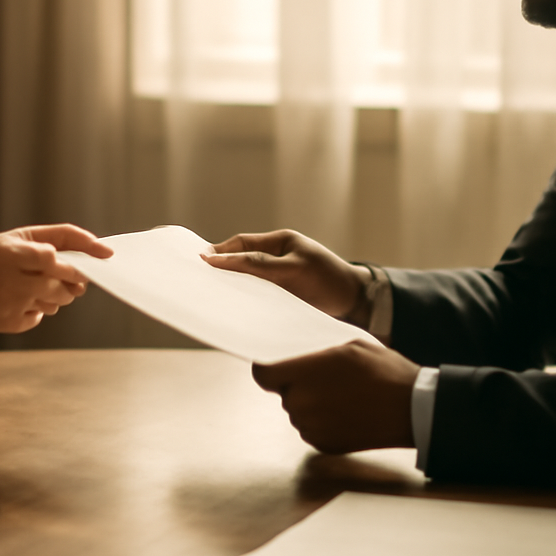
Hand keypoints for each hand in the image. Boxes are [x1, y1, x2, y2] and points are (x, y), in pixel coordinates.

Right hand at [0, 224, 112, 348]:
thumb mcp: (0, 242)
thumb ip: (39, 246)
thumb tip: (79, 262)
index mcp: (11, 250)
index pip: (60, 252)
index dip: (87, 251)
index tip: (106, 254)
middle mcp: (15, 277)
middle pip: (67, 278)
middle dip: (75, 277)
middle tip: (73, 276)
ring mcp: (13, 303)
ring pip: (59, 300)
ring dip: (57, 294)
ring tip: (30, 286)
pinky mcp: (11, 323)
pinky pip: (40, 316)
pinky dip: (35, 309)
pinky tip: (13, 302)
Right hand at [203, 230, 373, 325]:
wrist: (359, 306)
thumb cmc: (329, 281)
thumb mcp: (293, 269)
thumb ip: (258, 265)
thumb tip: (222, 261)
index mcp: (279, 243)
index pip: (242, 244)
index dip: (220, 253)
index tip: (198, 262)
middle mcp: (276, 259)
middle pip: (240, 261)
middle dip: (220, 270)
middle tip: (196, 281)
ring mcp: (279, 279)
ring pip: (247, 281)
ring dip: (231, 289)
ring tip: (210, 298)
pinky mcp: (282, 299)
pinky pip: (257, 298)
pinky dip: (244, 303)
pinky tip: (234, 312)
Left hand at [252, 341, 418, 452]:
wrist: (414, 409)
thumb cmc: (384, 371)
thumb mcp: (348, 344)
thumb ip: (315, 350)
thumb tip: (296, 352)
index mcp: (304, 375)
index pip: (263, 374)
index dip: (268, 368)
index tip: (278, 365)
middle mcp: (302, 404)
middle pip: (284, 392)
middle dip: (298, 384)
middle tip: (326, 376)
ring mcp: (312, 428)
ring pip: (297, 410)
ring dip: (310, 402)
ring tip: (342, 393)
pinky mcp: (324, 446)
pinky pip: (311, 428)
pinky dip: (322, 420)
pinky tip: (346, 411)